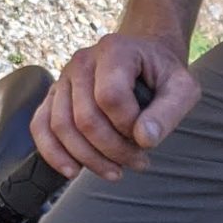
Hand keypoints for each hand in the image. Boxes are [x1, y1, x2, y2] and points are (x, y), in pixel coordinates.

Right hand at [32, 32, 199, 182]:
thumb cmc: (163, 74)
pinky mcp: (54, 96)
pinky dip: (53, 153)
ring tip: (117, 171)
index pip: (111, 97)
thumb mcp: (182, 88)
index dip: (129, 125)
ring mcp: (64, 78)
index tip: (147, 135)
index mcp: (114, 50)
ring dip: (89, 158)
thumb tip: (144, 140)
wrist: (145, 58)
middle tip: (139, 162)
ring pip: (62, 127)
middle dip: (113, 149)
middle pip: (85, 118)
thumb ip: (169, 111)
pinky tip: (73, 171)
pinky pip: (41, 126)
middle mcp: (82, 61)